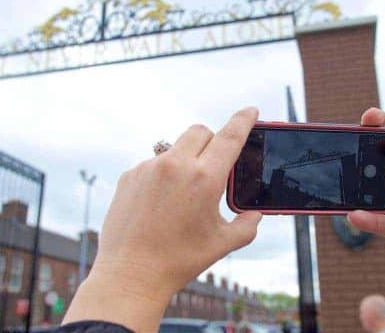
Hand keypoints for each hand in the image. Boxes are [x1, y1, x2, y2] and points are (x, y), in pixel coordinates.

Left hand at [63, 107, 262, 330]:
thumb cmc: (179, 260)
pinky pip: (153, 163)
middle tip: (214, 165)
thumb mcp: (222, 243)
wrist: (131, 274)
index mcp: (204, 178)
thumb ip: (247, 225)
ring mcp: (148, 168)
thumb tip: (255, 214)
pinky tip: (160, 202)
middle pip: (200, 131)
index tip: (251, 110)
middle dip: (212, 141)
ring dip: (186, 159)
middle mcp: (176, 165)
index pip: (230, 137)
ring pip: (175, 147)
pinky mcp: (130, 176)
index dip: (244, 120)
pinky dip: (163, 174)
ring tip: (182, 193)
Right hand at [348, 108, 384, 276]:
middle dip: (360, 153)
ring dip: (356, 187)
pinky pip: (375, 221)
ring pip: (369, 191)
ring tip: (345, 183)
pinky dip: (364, 218)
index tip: (367, 118)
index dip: (382, 125)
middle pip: (377, 161)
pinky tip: (356, 215)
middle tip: (348, 148)